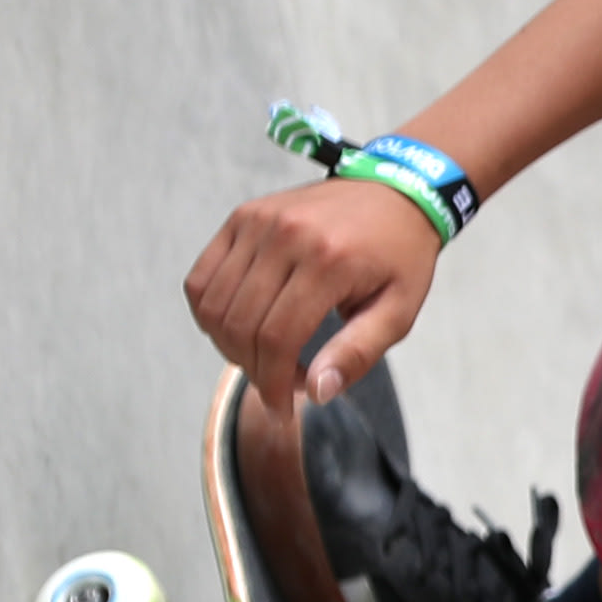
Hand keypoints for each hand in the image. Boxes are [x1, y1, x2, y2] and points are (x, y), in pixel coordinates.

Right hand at [186, 175, 438, 406]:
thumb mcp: (398, 311)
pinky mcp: (242, 217)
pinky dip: (210, 312)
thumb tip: (317, 392)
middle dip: (253, 369)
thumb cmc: (400, 257)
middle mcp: (286, 236)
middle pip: (240, 325)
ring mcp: (258, 222)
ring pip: (214, 304)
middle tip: (278, 385)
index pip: (276, 338)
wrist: (396, 192)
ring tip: (263, 358)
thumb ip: (358, 353)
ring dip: (229, 345)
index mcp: (328, 261)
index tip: (283, 409)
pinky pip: (202, 277)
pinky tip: (239, 328)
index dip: (272, 383)